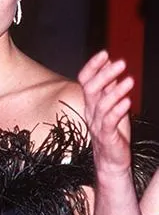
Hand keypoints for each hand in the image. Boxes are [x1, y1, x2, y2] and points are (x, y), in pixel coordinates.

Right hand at [78, 50, 132, 176]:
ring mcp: (97, 124)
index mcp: (90, 103)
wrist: (112, 161)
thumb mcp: (112, 104)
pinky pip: (109, 121)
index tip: (104, 53)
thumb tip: (110, 62)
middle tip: (121, 63)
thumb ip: (110, 85)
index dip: (93, 66)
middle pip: (90, 89)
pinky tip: (128, 101)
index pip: (85, 80)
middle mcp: (91, 112)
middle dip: (104, 74)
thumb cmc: (113, 132)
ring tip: (129, 80)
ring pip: (101, 104)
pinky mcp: (106, 136)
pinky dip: (117, 110)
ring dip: (115, 91)